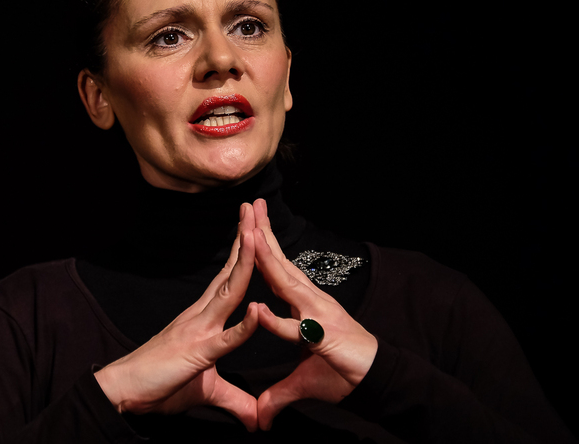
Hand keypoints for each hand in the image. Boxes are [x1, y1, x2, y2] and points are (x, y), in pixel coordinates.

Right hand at [94, 204, 260, 430]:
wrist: (124, 391)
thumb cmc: (161, 385)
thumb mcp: (206, 391)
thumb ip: (234, 399)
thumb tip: (255, 418)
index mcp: (204, 317)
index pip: (228, 278)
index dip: (243, 253)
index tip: (255, 227)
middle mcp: (202, 315)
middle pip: (229, 273)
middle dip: (244, 240)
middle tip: (253, 210)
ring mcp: (199, 330)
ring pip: (228, 293)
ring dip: (244, 264)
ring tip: (256, 235)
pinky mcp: (197, 353)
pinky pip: (226, 339)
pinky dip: (244, 326)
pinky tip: (259, 310)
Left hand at [248, 199, 378, 429]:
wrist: (376, 383)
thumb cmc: (343, 374)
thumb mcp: (302, 383)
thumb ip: (278, 394)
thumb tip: (260, 416)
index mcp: (301, 304)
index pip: (275, 270)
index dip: (260, 248)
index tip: (246, 224)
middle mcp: (308, 301)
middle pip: (279, 263)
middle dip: (263, 233)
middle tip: (249, 205)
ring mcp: (317, 315)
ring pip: (286, 284)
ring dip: (267, 260)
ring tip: (249, 236)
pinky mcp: (323, 337)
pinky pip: (295, 329)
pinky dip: (276, 321)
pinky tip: (257, 311)